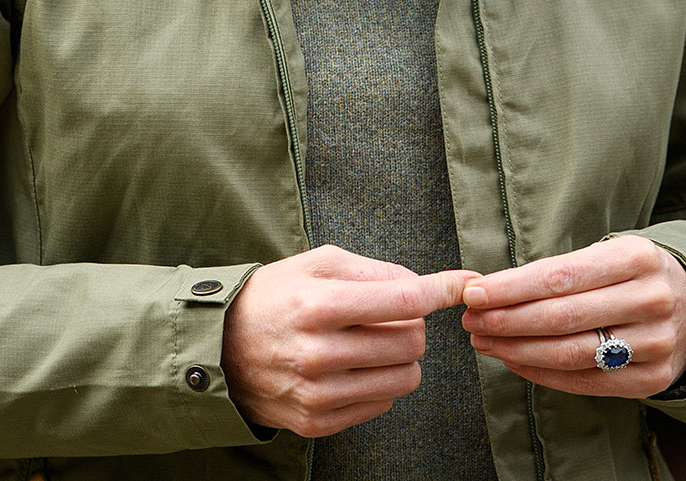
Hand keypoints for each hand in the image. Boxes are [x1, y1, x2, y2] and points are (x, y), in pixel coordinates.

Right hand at [221, 244, 471, 436]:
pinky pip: (381, 405)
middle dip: (412, 325)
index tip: (465, 282)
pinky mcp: (317, 422)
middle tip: (391, 317)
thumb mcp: (316, 264)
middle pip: (411, 343)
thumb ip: (372, 271)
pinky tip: (356, 366)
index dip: (440, 289)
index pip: (402, 301)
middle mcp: (319, 353)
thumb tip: (420, 284)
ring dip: (403, 358)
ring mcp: (318, 393)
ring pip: (404, 379)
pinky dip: (380, 383)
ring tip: (376, 342)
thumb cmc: (274, 296)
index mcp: (319, 306)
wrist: (220, 347)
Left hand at [459, 238, 685, 397]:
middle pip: (563, 318)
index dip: (512, 288)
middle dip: (508, 320)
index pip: (561, 277)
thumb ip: (557, 271)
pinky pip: (587, 382)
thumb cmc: (631, 274)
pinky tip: (515, 361)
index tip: (474, 292)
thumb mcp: (606, 254)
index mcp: (637, 258)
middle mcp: (651, 300)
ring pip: (572, 353)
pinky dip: (544, 374)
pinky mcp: (654, 379)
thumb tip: (491, 289)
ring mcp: (656, 344)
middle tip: (471, 320)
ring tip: (485, 340)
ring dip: (518, 350)